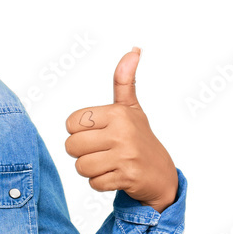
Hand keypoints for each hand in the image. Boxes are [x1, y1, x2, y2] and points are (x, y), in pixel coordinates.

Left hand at [64, 47, 177, 211]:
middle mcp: (123, 132)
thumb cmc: (139, 138)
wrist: (161, 174)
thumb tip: (134, 49)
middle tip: (101, 151)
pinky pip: (94, 183)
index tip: (96, 134)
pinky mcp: (127, 177)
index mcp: (118, 113)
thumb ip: (124, 81)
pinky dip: (101, 183)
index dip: (78, 132)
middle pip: (72, 146)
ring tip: (108, 163)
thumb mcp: (130, 108)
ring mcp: (126, 155)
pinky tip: (115, 175)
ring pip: (81, 167)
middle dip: (81, 153)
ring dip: (91, 169)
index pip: (71, 123)